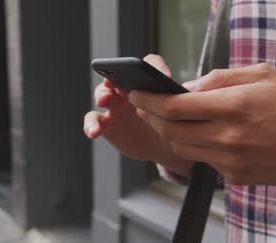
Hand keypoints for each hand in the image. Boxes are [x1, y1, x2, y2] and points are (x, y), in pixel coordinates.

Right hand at [84, 55, 192, 175]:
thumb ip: (179, 101)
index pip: (147, 64)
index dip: (150, 67)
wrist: (164, 146)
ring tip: (105, 100)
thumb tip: (184, 93)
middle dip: (115, 76)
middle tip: (115, 81)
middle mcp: (128, 89)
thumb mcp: (180, 112)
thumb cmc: (171, 123)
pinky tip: (94, 131)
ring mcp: (115, 106)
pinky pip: (94, 121)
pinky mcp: (107, 124)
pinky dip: (91, 125)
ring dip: (102, 95)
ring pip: (102, 94)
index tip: (161, 78)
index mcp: (147, 81)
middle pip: (118, 76)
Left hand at [128, 63, 275, 184]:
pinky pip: (203, 160)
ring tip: (172, 118)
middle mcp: (228, 136)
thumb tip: (188, 86)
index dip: (149, 100)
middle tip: (145, 105)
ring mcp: (230, 160)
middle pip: (170, 130)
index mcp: (233, 106)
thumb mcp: (262, 75)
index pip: (174, 106)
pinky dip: (196, 146)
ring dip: (170, 132)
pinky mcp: (235, 176)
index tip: (137, 93)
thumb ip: (220, 79)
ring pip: (182, 148)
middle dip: (151, 116)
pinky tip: (204, 134)